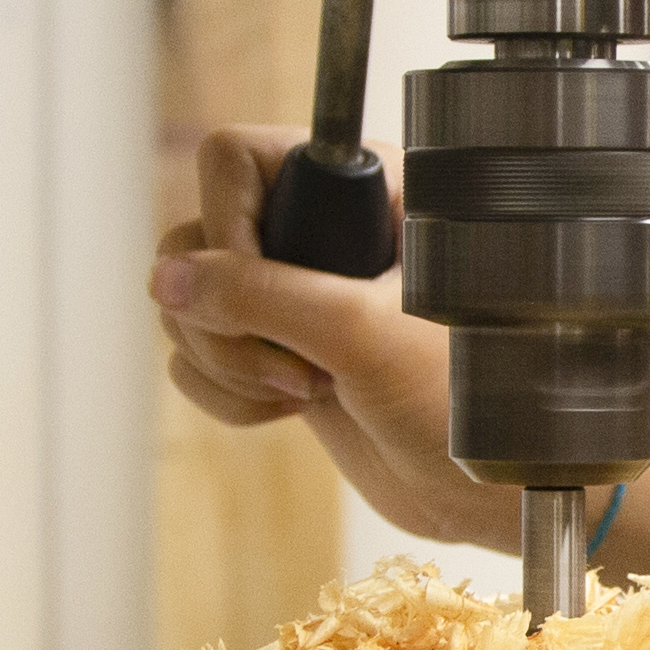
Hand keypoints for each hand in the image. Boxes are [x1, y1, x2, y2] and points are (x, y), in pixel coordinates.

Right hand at [154, 125, 514, 548]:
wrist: (485, 490)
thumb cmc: (468, 401)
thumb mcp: (364, 334)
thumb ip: (260, 295)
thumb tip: (165, 278)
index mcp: (364, 188)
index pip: (235, 160)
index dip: (229, 226)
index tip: (264, 294)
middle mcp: (324, 229)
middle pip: (196, 236)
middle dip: (225, 318)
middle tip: (297, 368)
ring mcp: (295, 293)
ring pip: (188, 300)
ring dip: (225, 362)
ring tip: (303, 392)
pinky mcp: (278, 349)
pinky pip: (195, 354)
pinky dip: (226, 394)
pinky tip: (289, 412)